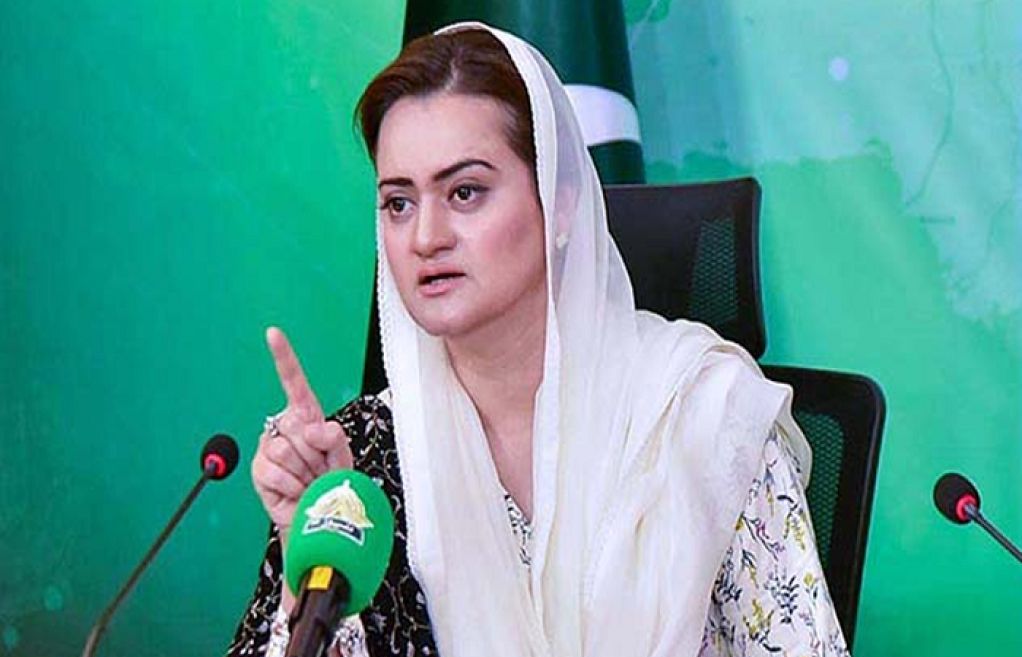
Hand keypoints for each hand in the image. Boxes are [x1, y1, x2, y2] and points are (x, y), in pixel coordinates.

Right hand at [251, 327, 352, 546]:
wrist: (317, 516)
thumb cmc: (330, 484)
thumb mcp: (342, 456)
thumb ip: (332, 438)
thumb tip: (312, 428)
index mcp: (304, 416)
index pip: (293, 382)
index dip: (283, 357)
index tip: (273, 333)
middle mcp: (283, 427)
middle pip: (297, 426)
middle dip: (316, 453)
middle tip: (320, 469)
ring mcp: (267, 447)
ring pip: (286, 451)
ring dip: (304, 472)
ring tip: (308, 481)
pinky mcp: (258, 470)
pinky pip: (275, 471)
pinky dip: (292, 485)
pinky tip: (295, 490)